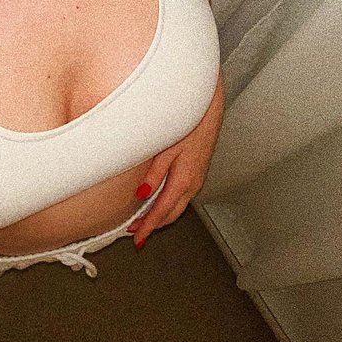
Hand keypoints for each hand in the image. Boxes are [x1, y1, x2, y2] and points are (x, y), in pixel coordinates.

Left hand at [127, 69, 223, 248]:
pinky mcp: (197, 168)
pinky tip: (160, 199)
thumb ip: (153, 173)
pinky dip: (169, 202)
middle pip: (172, 213)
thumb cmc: (186, 119)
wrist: (205, 102)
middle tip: (136, 234)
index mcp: (185, 178)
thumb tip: (141, 195)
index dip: (148, 227)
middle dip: (154, 225)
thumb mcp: (165, 147)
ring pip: (178, 205)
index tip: (137, 238)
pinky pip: (182, 193)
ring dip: (162, 215)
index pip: (163, 211)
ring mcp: (197, 175)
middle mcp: (193, 181)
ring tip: (145, 220)